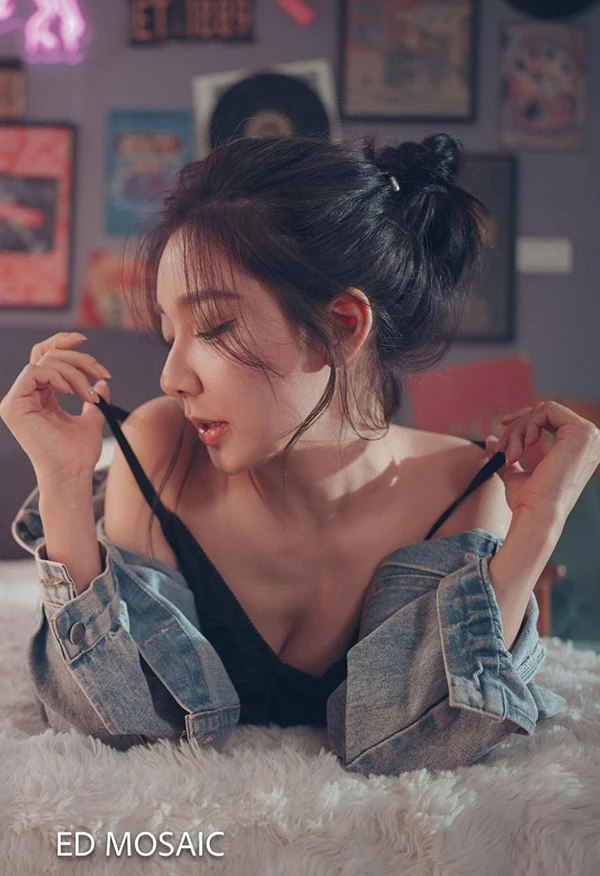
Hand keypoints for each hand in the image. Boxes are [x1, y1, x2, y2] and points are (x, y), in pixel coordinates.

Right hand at [0, 332, 111, 479]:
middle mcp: (25, 395)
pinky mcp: (13, 405)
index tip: (85, 340)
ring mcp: (16, 400)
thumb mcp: (92, 419)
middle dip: (79, 358)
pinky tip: (72, 393)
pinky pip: (34, 372)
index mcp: (39, 396)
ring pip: (45, 362)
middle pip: (47, 355)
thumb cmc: (78, 454)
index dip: (63, 343)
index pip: (46, 357)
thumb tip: (103, 382)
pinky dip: (58, 377)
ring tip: (89, 395)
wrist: (72, 473)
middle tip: (101, 373)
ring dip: (75, 373)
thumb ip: (94, 398)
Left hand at [485, 400, 599, 523]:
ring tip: (511, 454)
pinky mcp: (582, 433)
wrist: (536, 515)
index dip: (523, 419)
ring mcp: (589, 436)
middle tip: (502, 449)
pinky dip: (527, 425)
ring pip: (543, 410)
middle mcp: (589, 440)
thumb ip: (508, 454)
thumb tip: (490, 438)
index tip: (501, 427)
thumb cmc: (528, 502)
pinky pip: (547, 410)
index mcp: (578, 448)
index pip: (550, 418)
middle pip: (544, 412)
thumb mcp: (515, 473)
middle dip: (517, 427)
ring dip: (519, 429)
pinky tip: (524, 447)